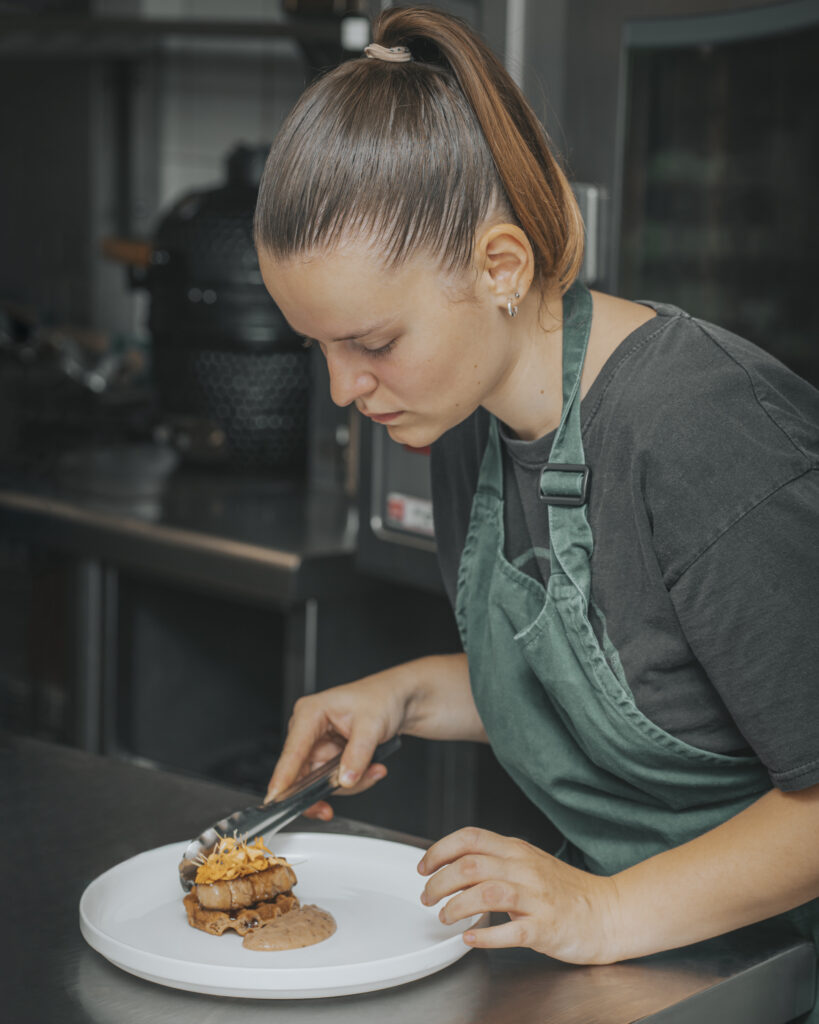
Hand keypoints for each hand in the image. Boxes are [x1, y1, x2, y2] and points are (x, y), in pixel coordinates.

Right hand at [265, 669, 410, 815]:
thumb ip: (358, 754)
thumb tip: (345, 779)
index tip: (277, 797)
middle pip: (304, 773)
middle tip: (354, 784)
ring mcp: (317, 745)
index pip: (292, 750)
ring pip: (321, 782)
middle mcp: (307, 730)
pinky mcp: (328, 757)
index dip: (284, 776)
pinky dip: (354, 780)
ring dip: (350, 782)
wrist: (395, 700)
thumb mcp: (372, 725)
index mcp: (310, 713)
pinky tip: (371, 768)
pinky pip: (333, 780)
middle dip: (331, 784)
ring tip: (374, 768)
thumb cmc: (380, 699)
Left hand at [418, 827, 620, 964]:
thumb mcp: (529, 864)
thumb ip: (496, 862)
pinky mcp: (547, 927)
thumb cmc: (566, 892)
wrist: (609, 912)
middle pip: (471, 865)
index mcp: (518, 850)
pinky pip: (512, 930)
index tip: (423, 865)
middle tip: (427, 896)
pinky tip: (470, 938)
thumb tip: (455, 867)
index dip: (440, 849)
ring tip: (444, 917)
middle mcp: (525, 869)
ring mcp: (537, 898)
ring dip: (457, 905)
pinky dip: (486, 935)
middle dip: (440, 881)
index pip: (471, 837)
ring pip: (487, 892)